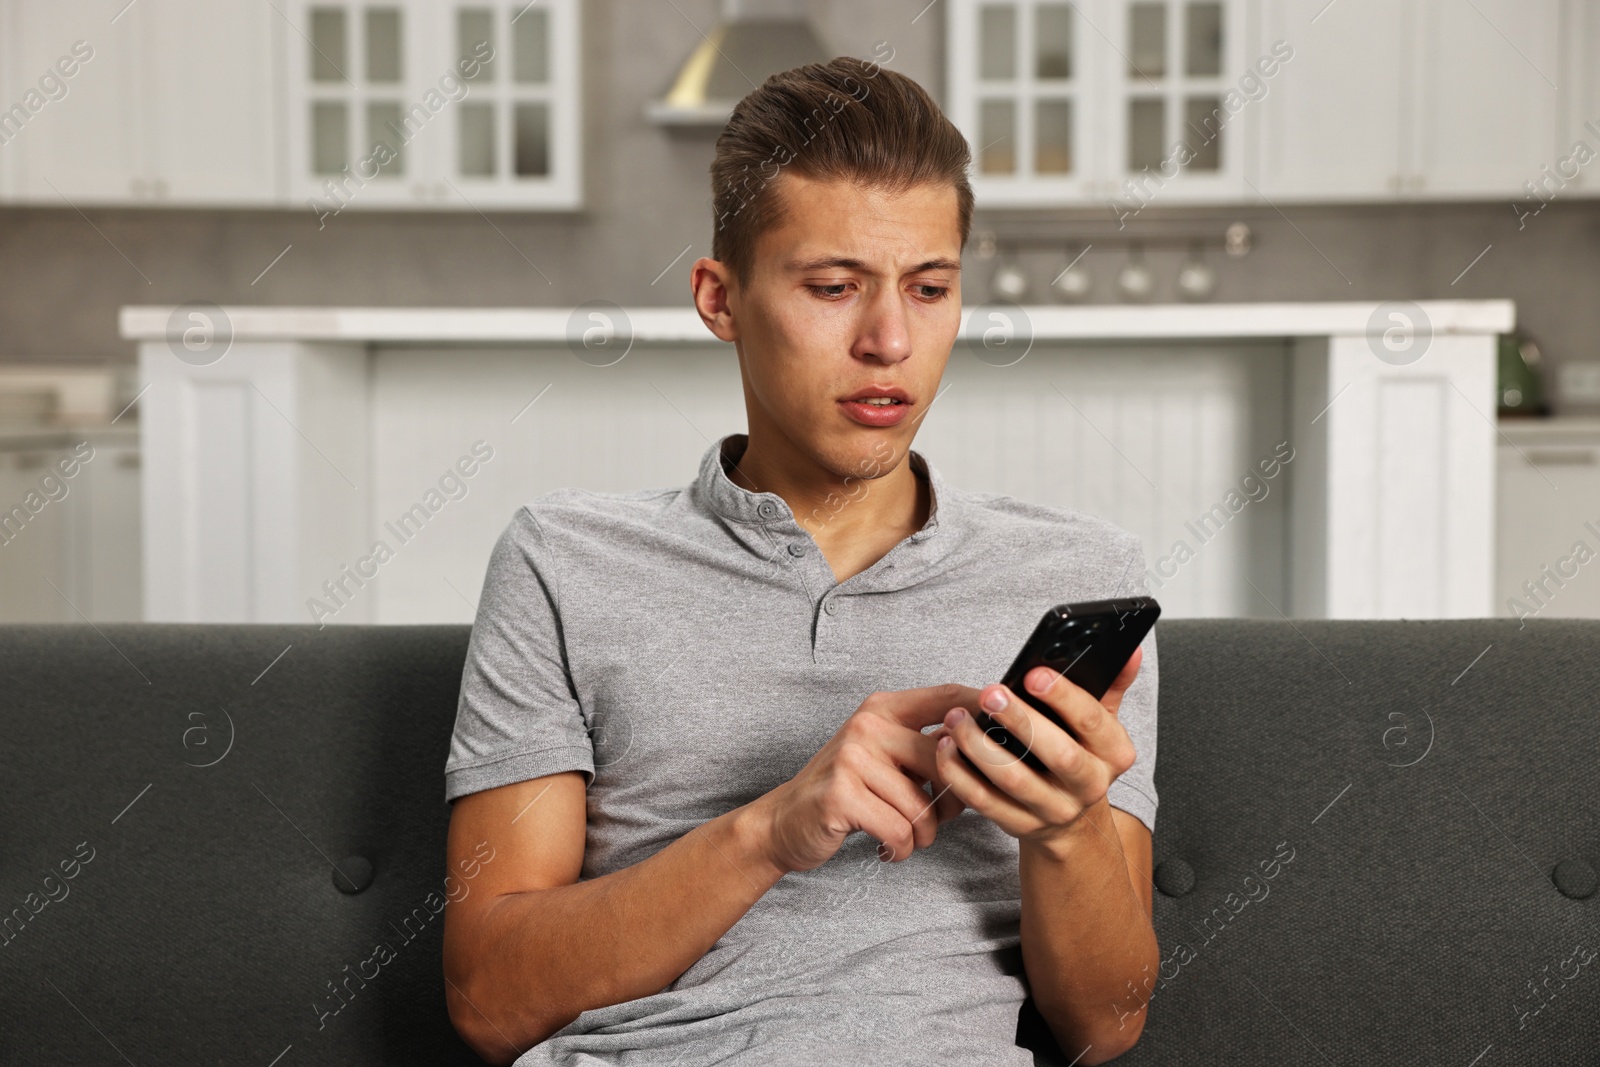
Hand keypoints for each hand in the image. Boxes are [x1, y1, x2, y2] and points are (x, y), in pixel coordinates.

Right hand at [751, 683, 978, 873]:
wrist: (786, 821)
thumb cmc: (848, 791)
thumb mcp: (885, 756)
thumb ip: (928, 746)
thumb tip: (990, 750)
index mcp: (884, 708)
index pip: (947, 697)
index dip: (984, 710)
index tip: (1010, 732)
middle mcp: (868, 725)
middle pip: (946, 758)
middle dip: (954, 799)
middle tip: (939, 818)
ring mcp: (852, 758)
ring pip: (924, 805)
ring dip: (924, 834)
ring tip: (907, 836)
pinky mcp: (841, 795)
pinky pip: (900, 830)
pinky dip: (902, 848)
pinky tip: (889, 848)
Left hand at [932, 647, 1142, 851]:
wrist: (1071, 819)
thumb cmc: (1080, 753)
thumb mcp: (1101, 723)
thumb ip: (1111, 684)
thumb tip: (1130, 648)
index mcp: (1114, 754)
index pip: (1092, 722)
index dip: (1064, 696)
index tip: (1034, 673)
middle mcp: (1090, 786)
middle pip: (1057, 755)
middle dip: (1021, 721)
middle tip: (990, 694)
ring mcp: (1055, 810)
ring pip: (1015, 781)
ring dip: (981, 748)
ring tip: (957, 718)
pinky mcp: (1021, 826)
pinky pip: (985, 803)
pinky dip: (961, 776)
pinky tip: (946, 748)